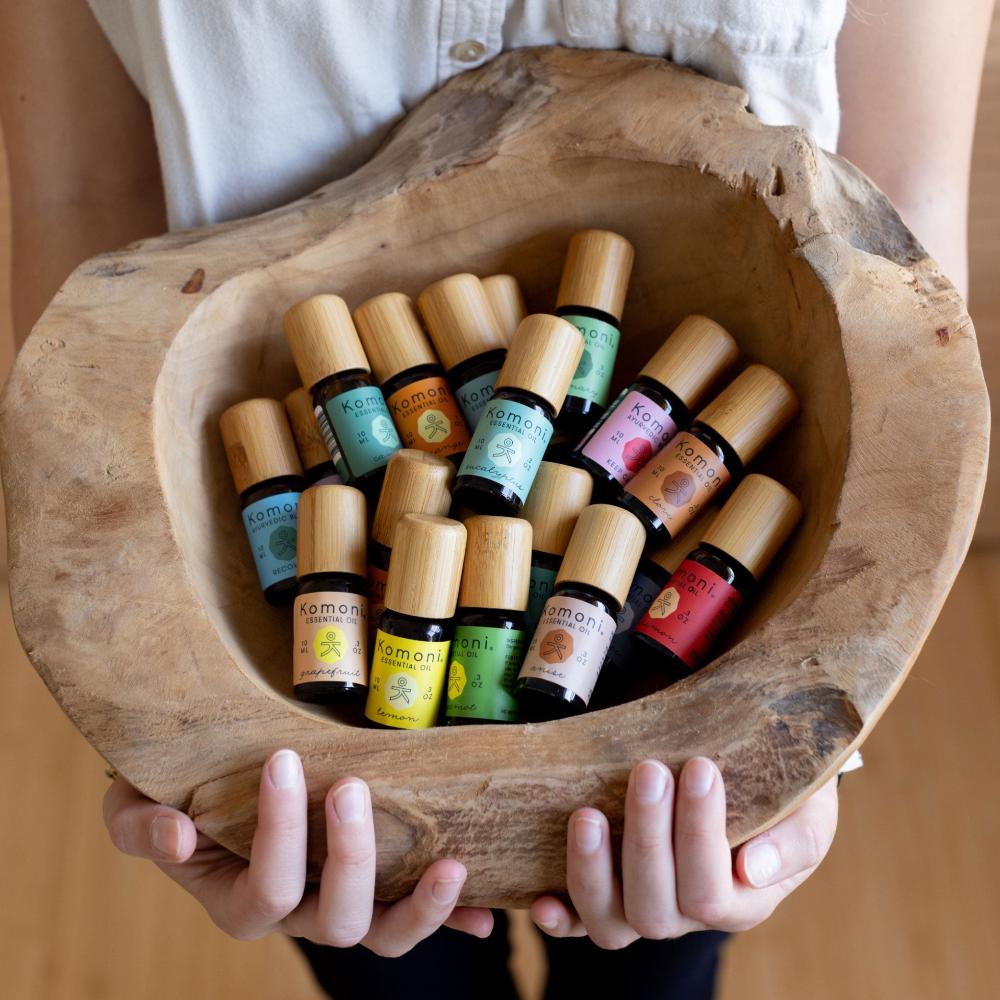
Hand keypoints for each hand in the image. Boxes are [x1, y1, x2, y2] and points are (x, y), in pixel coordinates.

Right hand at [103, 750, 492, 954]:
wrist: (213, 788)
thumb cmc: (176, 795)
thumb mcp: (136, 807)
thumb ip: (142, 826)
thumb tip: (177, 833)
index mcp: (242, 900)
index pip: (266, 887)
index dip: (277, 832)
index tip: (283, 757)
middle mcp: (298, 913)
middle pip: (334, 917)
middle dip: (350, 855)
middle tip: (352, 787)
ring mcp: (341, 903)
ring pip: (384, 933)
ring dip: (421, 905)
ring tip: (453, 865)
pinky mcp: (378, 887)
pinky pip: (416, 916)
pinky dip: (452, 917)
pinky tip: (486, 910)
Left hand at [530, 757, 837, 946]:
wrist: (751, 774)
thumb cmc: (782, 793)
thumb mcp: (808, 811)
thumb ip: (794, 840)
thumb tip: (751, 869)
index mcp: (741, 901)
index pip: (713, 892)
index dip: (702, 834)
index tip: (700, 766)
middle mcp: (686, 914)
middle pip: (656, 906)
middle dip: (648, 836)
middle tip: (648, 770)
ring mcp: (641, 906)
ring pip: (610, 921)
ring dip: (591, 870)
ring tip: (586, 814)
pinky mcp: (606, 891)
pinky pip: (578, 920)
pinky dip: (558, 917)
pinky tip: (541, 899)